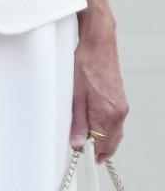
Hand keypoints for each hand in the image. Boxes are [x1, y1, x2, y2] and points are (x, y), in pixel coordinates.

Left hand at [70, 17, 127, 161]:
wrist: (98, 45)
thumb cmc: (85, 63)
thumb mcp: (75, 93)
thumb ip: (77, 120)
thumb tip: (77, 141)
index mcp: (107, 113)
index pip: (101, 144)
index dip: (89, 150)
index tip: (79, 152)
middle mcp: (118, 113)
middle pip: (110, 142)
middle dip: (97, 148)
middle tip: (83, 150)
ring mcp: (121, 107)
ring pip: (114, 133)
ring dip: (102, 139)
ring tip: (87, 139)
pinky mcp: (120, 101)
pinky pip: (115, 123)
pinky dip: (106, 128)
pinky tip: (96, 125)